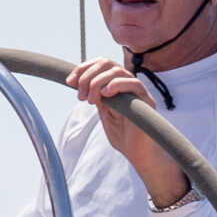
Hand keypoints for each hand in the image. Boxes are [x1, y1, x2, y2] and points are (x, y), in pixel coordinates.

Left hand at [69, 61, 189, 207]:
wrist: (138, 153)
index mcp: (116, 85)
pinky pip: (134, 84)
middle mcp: (127, 85)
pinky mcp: (146, 102)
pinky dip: (117, 85)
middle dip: (87, 76)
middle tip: (81, 96)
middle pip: (107, 63)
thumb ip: (96, 96)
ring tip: (91, 100)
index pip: (101, 63)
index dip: (83, 68)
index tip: (69, 82)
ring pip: (117, 71)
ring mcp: (137, 92)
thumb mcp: (103, 112)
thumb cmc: (123, 135)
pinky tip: (105, 96)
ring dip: (97, 83)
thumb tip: (79, 82)